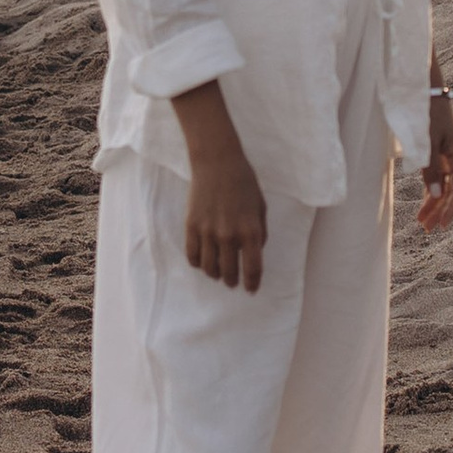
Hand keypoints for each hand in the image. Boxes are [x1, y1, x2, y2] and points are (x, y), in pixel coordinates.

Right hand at [172, 80, 268, 293]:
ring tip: (218, 272)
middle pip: (230, 272)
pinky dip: (197, 263)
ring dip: (215, 274)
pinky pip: (192, 255)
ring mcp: (208, 232)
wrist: (217, 162)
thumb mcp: (261, 207)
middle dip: (232, 281)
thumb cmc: (244, 182)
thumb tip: (255, 252)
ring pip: (209, 267)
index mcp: (251, 231)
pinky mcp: (192, 226)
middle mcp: (229, 236)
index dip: (252, 283)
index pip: (253, 268)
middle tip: (232, 282)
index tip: (251, 289)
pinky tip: (202, 261)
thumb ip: (260, 232)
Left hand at [418, 85, 452, 232]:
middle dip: (440, 212)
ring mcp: (449, 158)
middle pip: (452, 193)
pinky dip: (431, 192)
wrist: (427, 92)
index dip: (451, 210)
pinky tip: (425, 205)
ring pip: (444, 188)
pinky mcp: (440, 155)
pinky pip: (438, 179)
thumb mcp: (428, 143)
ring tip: (422, 223)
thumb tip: (436, 196)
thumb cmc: (428, 115)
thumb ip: (431, 170)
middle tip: (427, 230)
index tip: (442, 226)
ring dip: (434, 205)